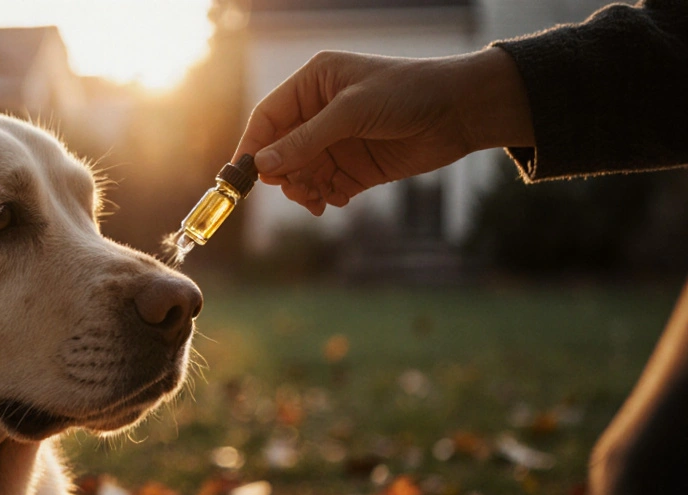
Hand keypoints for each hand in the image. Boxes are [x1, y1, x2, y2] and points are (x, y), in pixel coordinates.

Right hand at [234, 48, 533, 214]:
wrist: (461, 111)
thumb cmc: (408, 93)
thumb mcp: (352, 111)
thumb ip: (306, 139)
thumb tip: (263, 164)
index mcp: (314, 84)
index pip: (269, 116)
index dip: (253, 145)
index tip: (243, 174)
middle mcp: (320, 112)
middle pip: (281, 150)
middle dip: (282, 173)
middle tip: (292, 188)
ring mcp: (337, 142)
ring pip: (301, 173)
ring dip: (302, 190)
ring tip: (316, 199)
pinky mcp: (355, 168)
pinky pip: (325, 188)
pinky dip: (323, 198)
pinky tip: (335, 200)